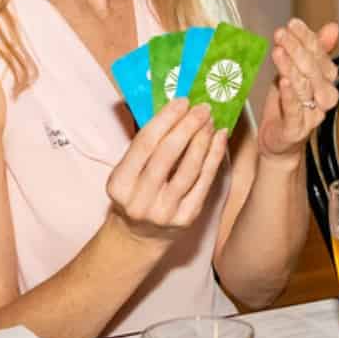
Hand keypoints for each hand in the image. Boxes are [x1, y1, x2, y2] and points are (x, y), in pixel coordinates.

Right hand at [106, 98, 229, 244]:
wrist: (139, 236)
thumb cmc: (136, 192)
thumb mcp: (128, 171)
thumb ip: (145, 145)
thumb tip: (174, 109)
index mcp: (119, 185)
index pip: (144, 145)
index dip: (165, 120)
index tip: (181, 101)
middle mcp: (139, 201)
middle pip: (167, 156)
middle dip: (187, 127)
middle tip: (202, 107)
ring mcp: (164, 212)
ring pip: (188, 169)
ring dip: (203, 140)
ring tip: (211, 121)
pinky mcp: (186, 218)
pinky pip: (204, 183)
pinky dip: (214, 158)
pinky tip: (219, 139)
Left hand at [257, 19, 338, 159]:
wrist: (278, 141)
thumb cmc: (286, 104)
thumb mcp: (296, 72)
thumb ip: (314, 51)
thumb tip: (334, 27)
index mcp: (325, 81)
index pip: (320, 55)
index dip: (307, 38)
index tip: (293, 24)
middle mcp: (323, 97)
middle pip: (313, 70)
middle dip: (296, 49)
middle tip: (281, 34)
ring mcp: (311, 114)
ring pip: (304, 88)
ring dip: (290, 67)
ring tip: (278, 51)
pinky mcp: (297, 129)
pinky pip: (295, 110)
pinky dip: (289, 95)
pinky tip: (283, 81)